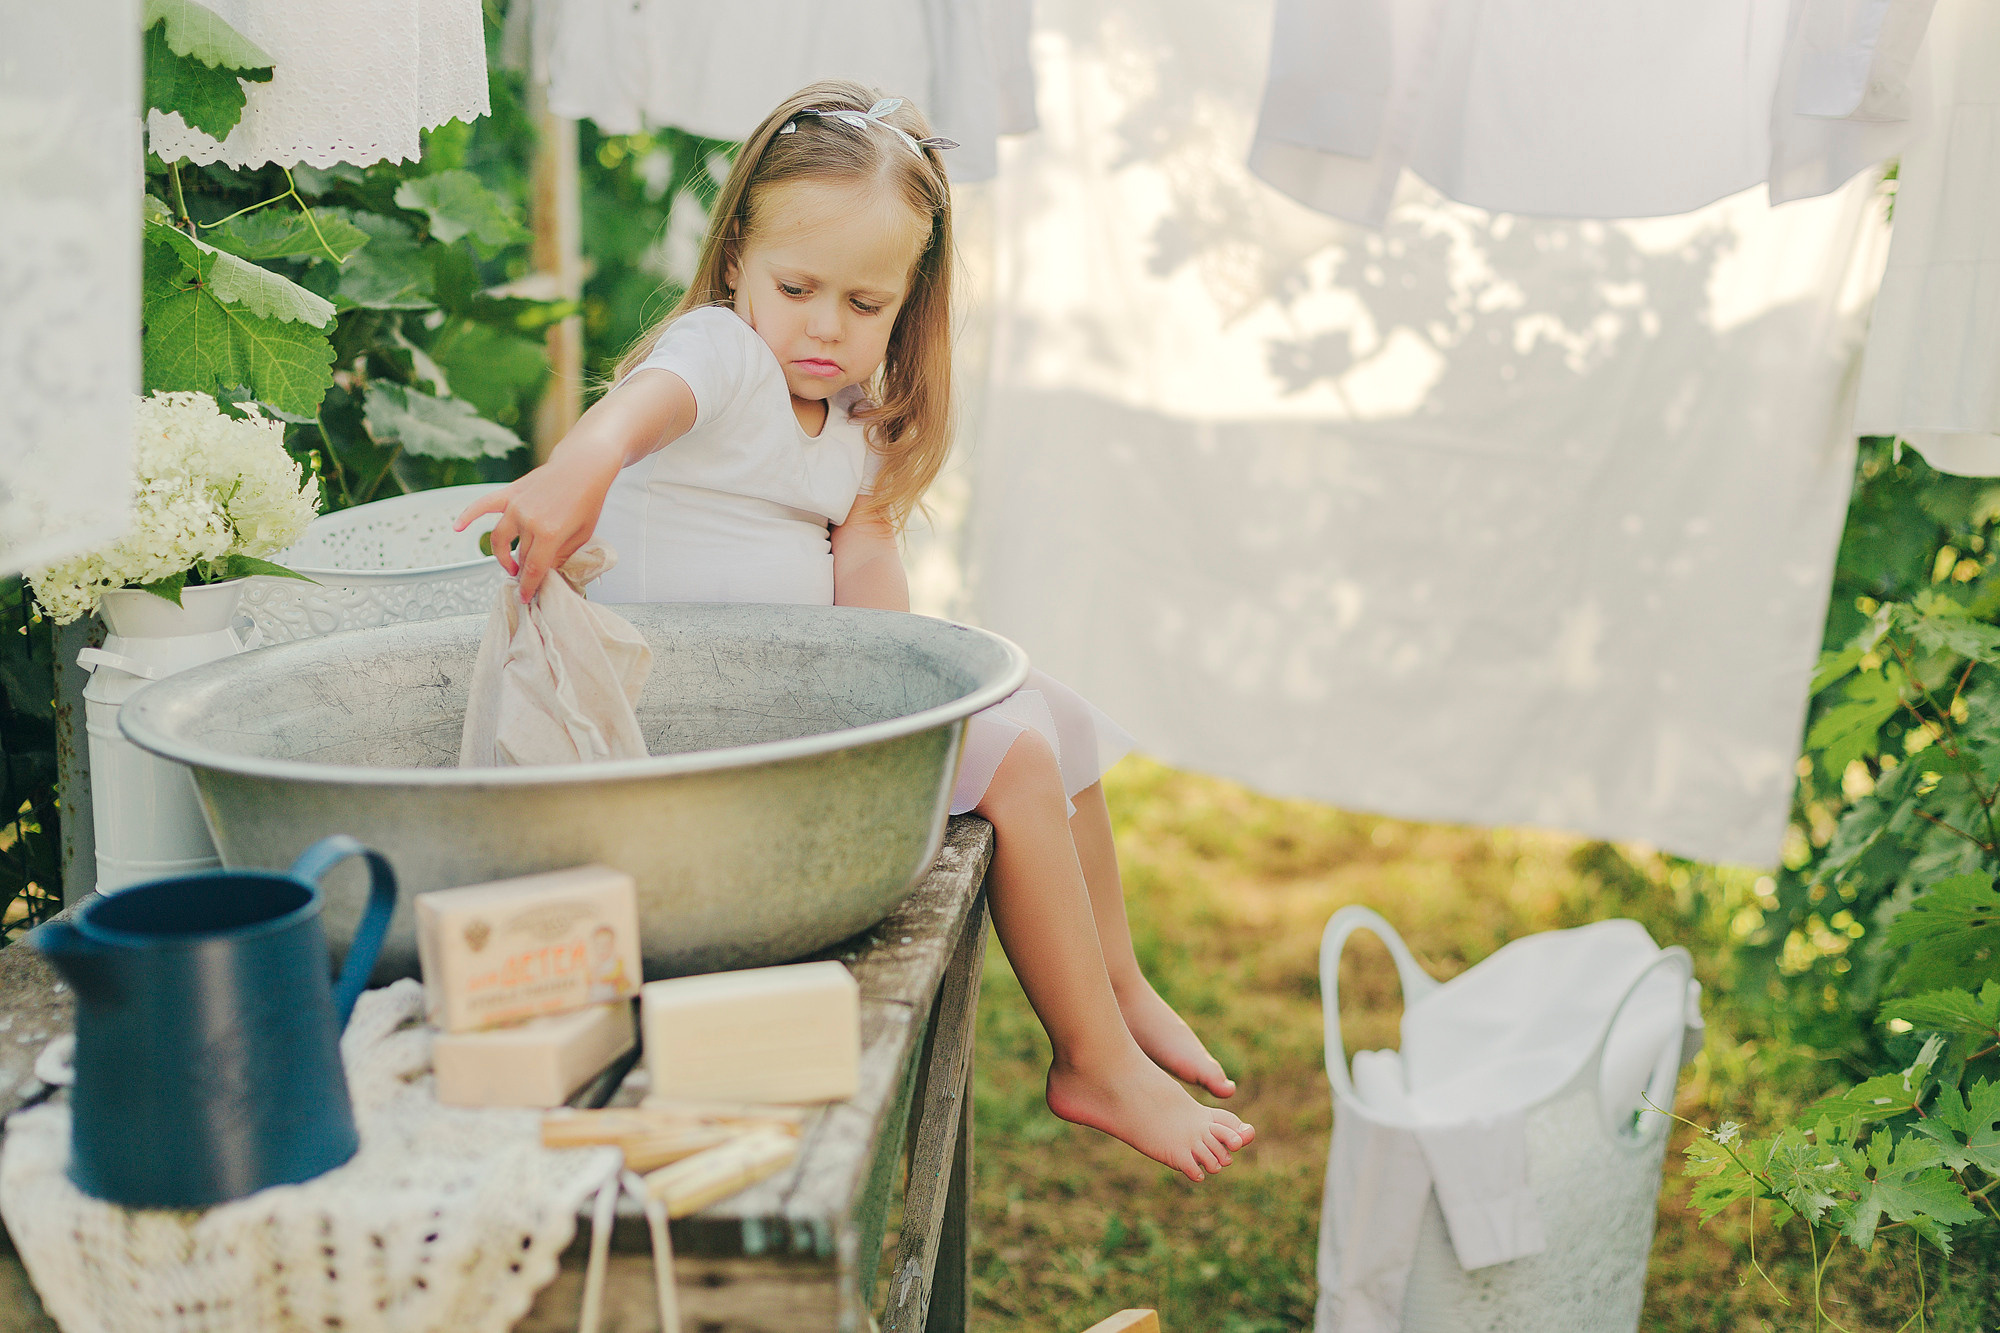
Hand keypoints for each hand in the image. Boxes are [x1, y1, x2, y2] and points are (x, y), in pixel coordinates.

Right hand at [454, 365, 695, 600]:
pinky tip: (457, 527)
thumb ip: (561, 554)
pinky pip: (484, 506)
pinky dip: (468, 515)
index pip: (533, 569)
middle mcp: (528, 521)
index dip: (529, 587)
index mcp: (549, 534)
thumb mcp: (582, 534)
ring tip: (512, 565)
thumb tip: (546, 571)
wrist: (583, 467)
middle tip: (528, 578)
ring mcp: (516, 507)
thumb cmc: (587, 501)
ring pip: (499, 539)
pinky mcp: (510, 494)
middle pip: (520, 555)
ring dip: (502, 556)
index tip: (525, 598)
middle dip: (523, 570)